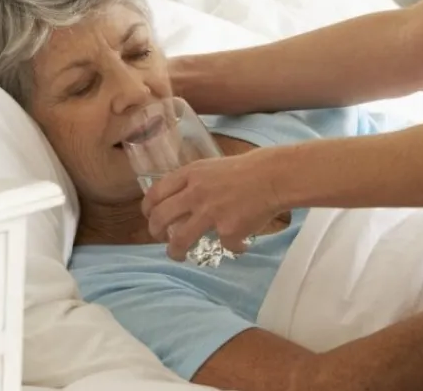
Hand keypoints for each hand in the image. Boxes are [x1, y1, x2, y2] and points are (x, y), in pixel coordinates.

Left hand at [142, 146, 285, 260]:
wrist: (274, 177)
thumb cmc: (247, 169)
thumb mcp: (212, 167)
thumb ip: (195, 182)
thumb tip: (181, 199)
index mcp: (190, 175)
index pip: (155, 193)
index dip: (148, 209)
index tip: (149, 216)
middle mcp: (194, 194)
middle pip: (160, 218)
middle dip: (154, 232)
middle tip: (160, 238)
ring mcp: (210, 214)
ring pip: (180, 240)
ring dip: (175, 252)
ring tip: (178, 256)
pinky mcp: (227, 230)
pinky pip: (224, 246)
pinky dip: (234, 247)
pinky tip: (241, 244)